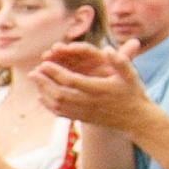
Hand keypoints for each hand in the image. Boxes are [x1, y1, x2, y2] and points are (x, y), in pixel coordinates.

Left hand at [34, 42, 153, 131]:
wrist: (135, 120)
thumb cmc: (132, 94)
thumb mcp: (130, 75)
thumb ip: (121, 61)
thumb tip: (107, 48)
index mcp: (98, 90)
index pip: (72, 81)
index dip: (56, 73)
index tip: (44, 64)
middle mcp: (89, 102)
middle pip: (59, 93)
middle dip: (44, 82)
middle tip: (32, 71)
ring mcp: (84, 112)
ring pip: (57, 104)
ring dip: (43, 92)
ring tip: (35, 80)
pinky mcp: (81, 118)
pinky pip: (61, 113)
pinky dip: (48, 105)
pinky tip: (41, 96)